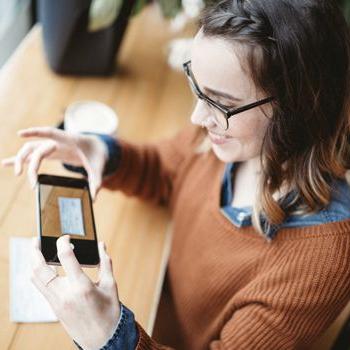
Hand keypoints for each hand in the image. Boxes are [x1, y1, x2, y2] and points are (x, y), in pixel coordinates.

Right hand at [1, 127, 107, 198]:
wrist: (95, 147)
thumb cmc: (96, 154)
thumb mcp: (98, 166)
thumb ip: (97, 180)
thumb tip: (94, 198)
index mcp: (68, 140)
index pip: (50, 133)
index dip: (35, 132)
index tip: (20, 134)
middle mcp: (56, 141)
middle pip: (37, 148)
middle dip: (30, 163)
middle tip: (30, 182)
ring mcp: (50, 146)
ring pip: (30, 150)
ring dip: (21, 160)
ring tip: (18, 174)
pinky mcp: (48, 152)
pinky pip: (31, 155)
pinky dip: (20, 159)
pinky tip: (6, 164)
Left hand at [30, 235, 119, 349]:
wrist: (102, 339)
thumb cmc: (109, 311)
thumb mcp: (110, 285)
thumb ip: (105, 262)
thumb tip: (101, 245)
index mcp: (81, 286)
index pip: (66, 257)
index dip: (63, 242)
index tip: (66, 237)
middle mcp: (65, 294)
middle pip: (39, 268)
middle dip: (34, 251)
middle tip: (36, 239)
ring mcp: (56, 302)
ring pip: (35, 279)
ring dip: (33, 263)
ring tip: (36, 251)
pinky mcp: (54, 307)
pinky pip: (40, 288)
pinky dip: (39, 274)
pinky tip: (44, 268)